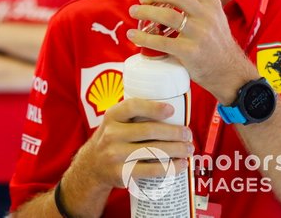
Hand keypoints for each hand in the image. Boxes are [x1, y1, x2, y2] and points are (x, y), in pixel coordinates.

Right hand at [63, 98, 192, 210]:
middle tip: (188, 134)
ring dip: (176, 150)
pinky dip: (170, 167)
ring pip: (154, 151)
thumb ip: (133, 115)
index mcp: (111, 116)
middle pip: (149, 131)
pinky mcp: (123, 173)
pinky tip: (180, 164)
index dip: (154, 107)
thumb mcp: (114, 122)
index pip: (132, 107)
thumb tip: (171, 110)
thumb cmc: (112, 139)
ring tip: (188, 149)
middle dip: (174, 132)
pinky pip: (152, 170)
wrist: (92, 165)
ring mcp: (116, 155)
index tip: (171, 110)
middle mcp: (111, 134)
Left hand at [127, 0, 258, 103]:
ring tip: (134, 12)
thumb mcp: (214, 18)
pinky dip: (143, 37)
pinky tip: (134, 35)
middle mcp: (207, 16)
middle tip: (142, 0)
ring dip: (145, 12)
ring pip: (166, 15)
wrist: (230, 73)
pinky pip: (161, 41)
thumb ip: (196, 6)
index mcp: (212, 4)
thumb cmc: (216, 45)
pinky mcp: (190, 52)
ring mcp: (199, 34)